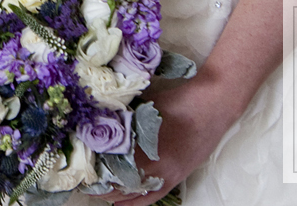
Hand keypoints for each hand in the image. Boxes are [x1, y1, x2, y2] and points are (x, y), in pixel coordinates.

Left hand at [96, 80, 236, 204]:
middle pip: (122, 183)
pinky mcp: (179, 176)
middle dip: (102, 184)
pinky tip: (121, 202)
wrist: (215, 104)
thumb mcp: (146, 106)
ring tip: (98, 192)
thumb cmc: (181, 100)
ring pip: (136, 193)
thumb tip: (101, 125)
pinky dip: (136, 201)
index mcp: (148, 146)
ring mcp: (170, 174)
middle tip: (85, 183)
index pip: (113, 165)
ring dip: (116, 194)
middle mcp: (158, 165)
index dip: (95, 169)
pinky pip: (154, 196)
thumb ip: (126, 119)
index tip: (81, 170)